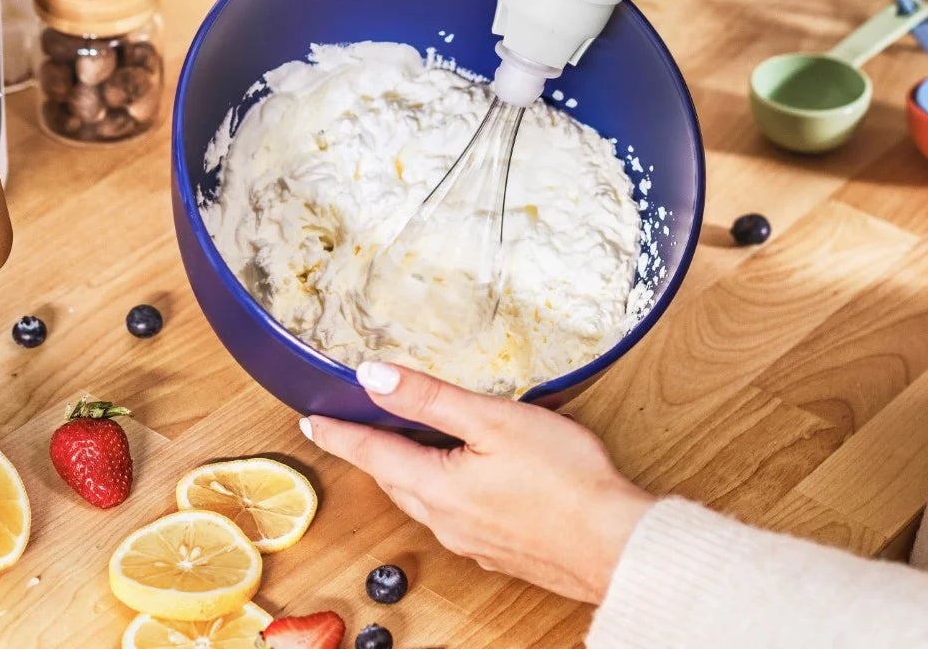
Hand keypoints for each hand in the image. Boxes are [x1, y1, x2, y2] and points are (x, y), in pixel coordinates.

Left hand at [302, 361, 653, 603]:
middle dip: (371, 452)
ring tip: (399, 445)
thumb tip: (372, 377)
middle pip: (394, 479)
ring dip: (405, 471)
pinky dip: (441, 489)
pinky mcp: (500, 549)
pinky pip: (453, 515)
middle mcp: (447, 521)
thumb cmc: (564, 481)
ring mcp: (474, 541)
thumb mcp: (492, 420)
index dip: (339, 433)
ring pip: (423, 499)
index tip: (311, 421)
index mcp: (437, 488)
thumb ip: (430, 398)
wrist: (617, 546)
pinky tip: (459, 479)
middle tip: (350, 429)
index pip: (372, 453)